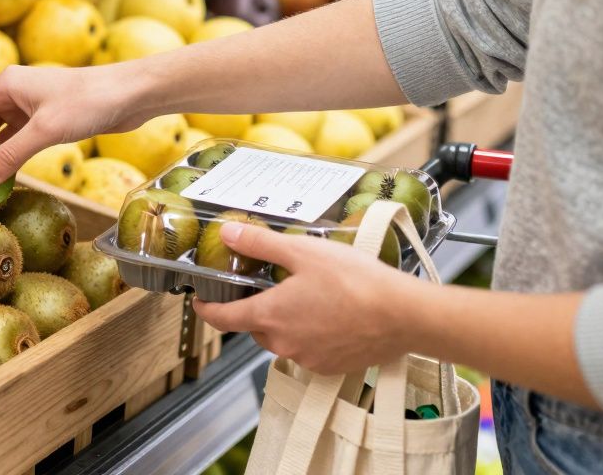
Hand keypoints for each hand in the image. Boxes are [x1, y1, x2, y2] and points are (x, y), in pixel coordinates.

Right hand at [0, 64, 153, 187]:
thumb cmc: (90, 101)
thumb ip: (10, 155)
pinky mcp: (44, 120)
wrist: (132, 93)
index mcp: (3, 84)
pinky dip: (5, 158)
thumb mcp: (45, 130)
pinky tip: (0, 179)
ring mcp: (28, 106)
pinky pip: (14, 140)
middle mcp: (11, 92)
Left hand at [192, 222, 428, 373]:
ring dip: (286, 321)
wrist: (402, 316)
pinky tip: (330, 314)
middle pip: (254, 326)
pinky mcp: (329, 367)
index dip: (206, 309)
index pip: (222, 318)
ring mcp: (307, 358)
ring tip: (308, 296)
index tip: (200, 301)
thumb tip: (228, 234)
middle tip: (272, 284)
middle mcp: (283, 343)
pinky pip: (307, 349)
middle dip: (257, 307)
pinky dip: (310, 333)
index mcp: (270, 315)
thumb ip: (261, 244)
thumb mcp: (302, 251)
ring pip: (282, 338)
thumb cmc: (355, 282)